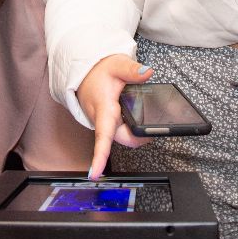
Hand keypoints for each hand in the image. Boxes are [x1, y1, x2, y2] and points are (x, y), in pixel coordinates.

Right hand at [75, 54, 154, 179]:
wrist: (85, 72)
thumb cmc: (98, 71)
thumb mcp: (116, 65)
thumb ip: (132, 70)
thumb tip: (147, 73)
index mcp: (103, 108)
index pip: (102, 136)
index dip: (99, 156)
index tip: (95, 173)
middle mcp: (102, 120)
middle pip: (121, 140)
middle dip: (138, 138)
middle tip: (153, 128)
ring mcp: (104, 123)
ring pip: (122, 136)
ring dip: (135, 132)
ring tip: (147, 121)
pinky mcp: (108, 123)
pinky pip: (120, 132)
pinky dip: (132, 128)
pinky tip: (138, 119)